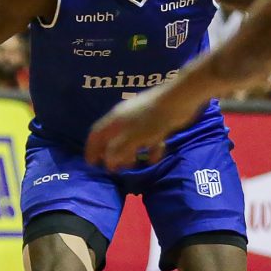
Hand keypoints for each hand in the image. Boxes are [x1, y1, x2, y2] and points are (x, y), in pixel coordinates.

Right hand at [86, 86, 200, 170]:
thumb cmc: (151, 119)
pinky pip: (149, 140)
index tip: (91, 164)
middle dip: (113, 154)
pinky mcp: (158, 123)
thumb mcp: (131, 138)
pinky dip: (150, 149)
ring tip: (134, 165)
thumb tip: (108, 162)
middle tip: (115, 169)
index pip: (97, 134)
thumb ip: (117, 151)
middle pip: (114, 138)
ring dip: (132, 153)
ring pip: (132, 140)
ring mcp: (142, 120)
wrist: (179, 100)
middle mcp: (126, 118)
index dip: (92, 149)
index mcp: (115, 119)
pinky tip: (155, 157)